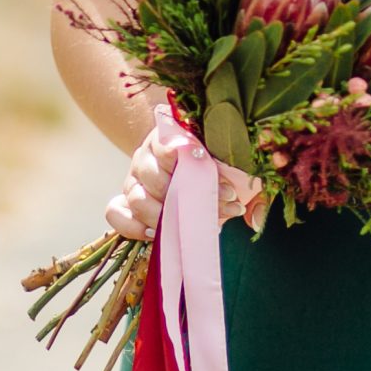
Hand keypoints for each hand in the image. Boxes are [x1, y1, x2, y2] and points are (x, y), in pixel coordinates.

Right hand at [105, 117, 261, 241]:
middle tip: (221, 208)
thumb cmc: (217, 170)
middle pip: (153, 174)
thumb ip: (252, 191)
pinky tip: (158, 234)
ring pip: (137, 197)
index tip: (218, 176)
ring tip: (190, 226)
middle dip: (187, 196)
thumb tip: (254, 219)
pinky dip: (134, 226)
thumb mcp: (238, 172)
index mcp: (170, 136)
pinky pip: (116, 213)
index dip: (190, 159)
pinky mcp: (125, 202)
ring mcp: (134, 180)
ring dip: (164, 216)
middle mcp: (147, 156)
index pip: (169, 142)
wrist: (189, 172)